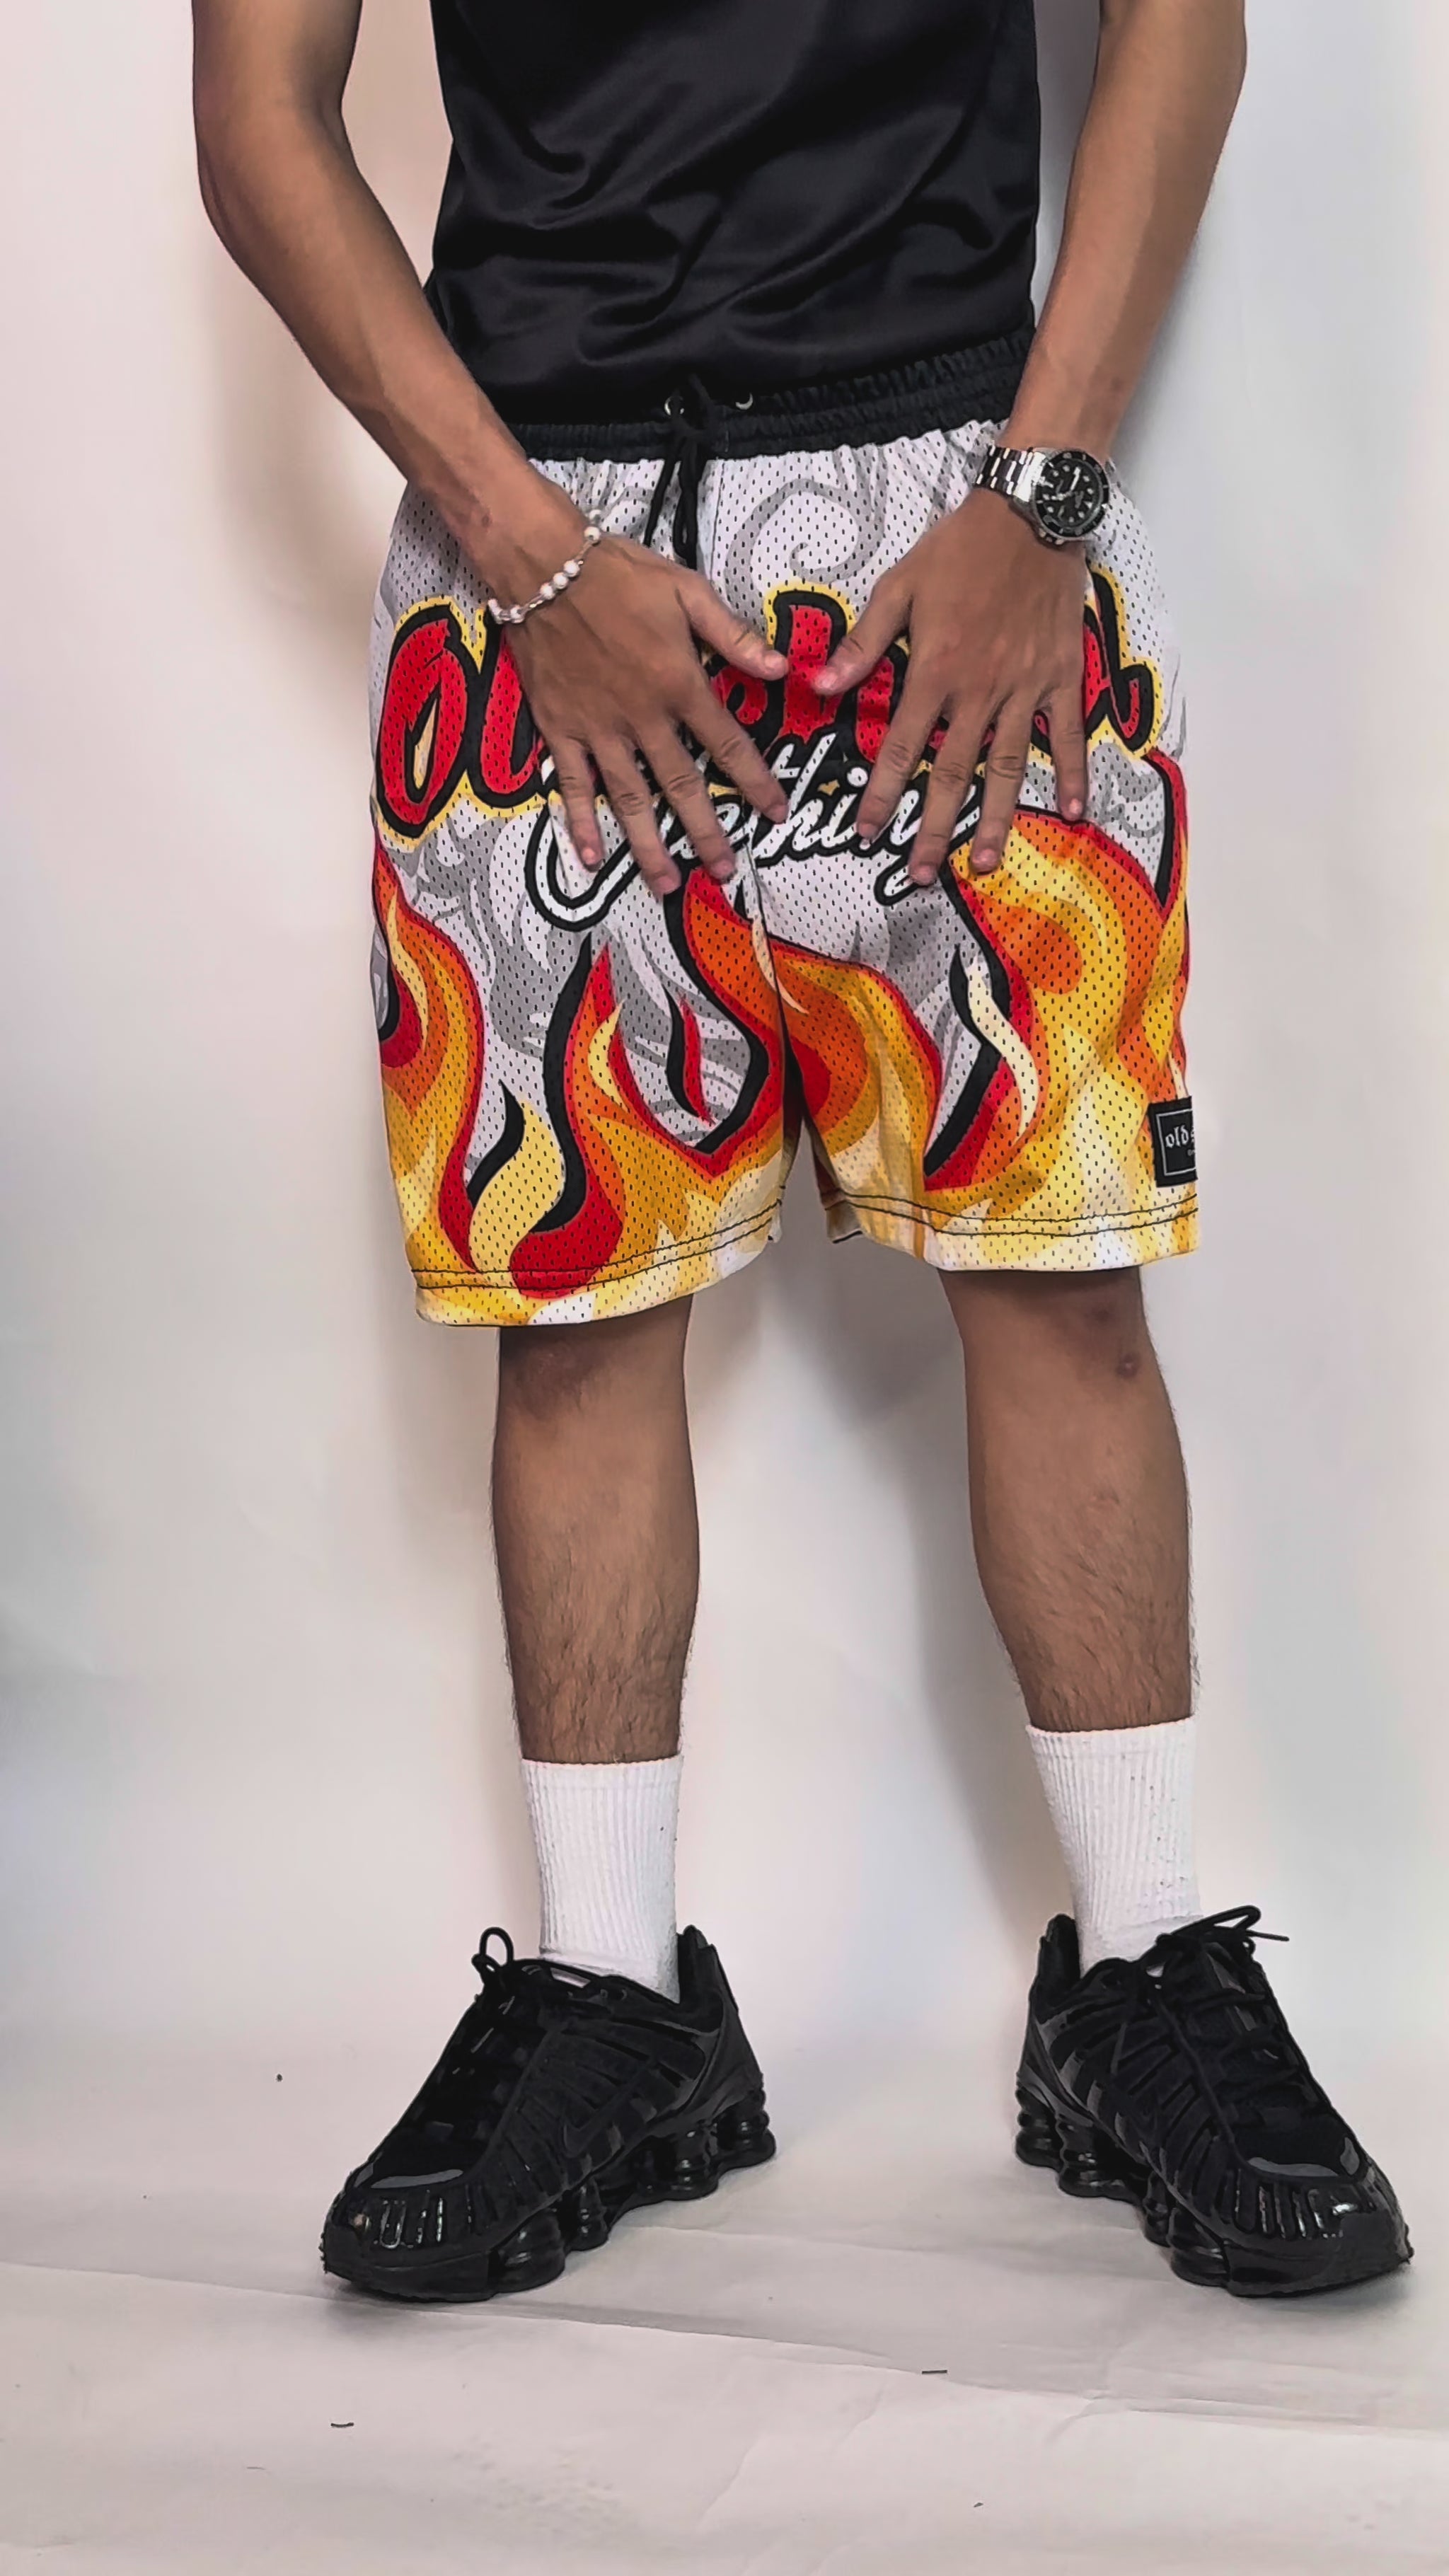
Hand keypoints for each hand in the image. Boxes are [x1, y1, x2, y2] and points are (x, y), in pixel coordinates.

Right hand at [488, 481, 788, 898]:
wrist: (543, 567)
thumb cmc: (619, 573)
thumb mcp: (687, 591)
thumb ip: (733, 635)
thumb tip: (783, 668)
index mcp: (680, 684)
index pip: (728, 744)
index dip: (755, 781)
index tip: (776, 814)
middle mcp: (643, 718)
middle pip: (682, 786)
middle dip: (707, 832)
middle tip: (726, 872)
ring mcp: (599, 730)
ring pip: (630, 799)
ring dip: (649, 845)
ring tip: (667, 885)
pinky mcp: (561, 730)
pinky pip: (573, 785)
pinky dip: (580, 823)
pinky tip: (591, 859)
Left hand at [813, 490, 1089, 885]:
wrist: (1030, 513)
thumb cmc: (960, 548)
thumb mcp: (898, 586)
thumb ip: (862, 642)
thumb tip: (821, 686)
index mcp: (935, 671)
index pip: (902, 748)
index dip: (883, 794)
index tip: (868, 832)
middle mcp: (979, 691)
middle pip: (952, 773)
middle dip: (933, 828)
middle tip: (921, 875)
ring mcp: (1024, 689)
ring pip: (1007, 767)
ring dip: (996, 819)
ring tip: (985, 863)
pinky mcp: (1061, 678)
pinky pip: (1066, 735)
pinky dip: (1072, 774)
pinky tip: (1071, 814)